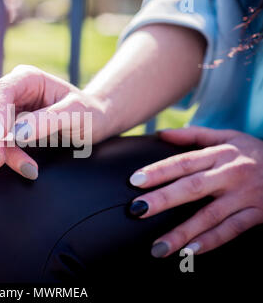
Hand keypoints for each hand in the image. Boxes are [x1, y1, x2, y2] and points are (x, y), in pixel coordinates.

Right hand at [0, 65, 105, 179]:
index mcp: (28, 78)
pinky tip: (23, 167)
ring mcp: (9, 111)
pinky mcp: (9, 130)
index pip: (2, 92)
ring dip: (1, 153)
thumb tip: (17, 134)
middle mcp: (14, 92)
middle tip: (2, 161)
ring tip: (27, 169)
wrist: (95, 123)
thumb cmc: (90, 113)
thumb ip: (48, 120)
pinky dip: (5, 158)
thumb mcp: (76, 114)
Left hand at [128, 126, 262, 256]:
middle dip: (163, 200)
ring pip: (210, 216)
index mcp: (220, 154)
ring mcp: (244, 196)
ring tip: (157, 247)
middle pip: (192, 187)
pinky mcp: (257, 215)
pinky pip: (231, 231)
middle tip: (137, 210)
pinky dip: (210, 242)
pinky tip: (189, 252)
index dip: (159, 171)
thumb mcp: (228, 137)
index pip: (183, 162)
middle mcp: (230, 174)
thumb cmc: (253, 152)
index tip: (134, 180)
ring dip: (182, 232)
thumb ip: (194, 135)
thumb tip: (161, 133)